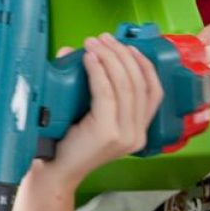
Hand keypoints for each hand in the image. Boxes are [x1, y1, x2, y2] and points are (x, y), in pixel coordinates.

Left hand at [38, 34, 163, 188]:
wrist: (55, 172)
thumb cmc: (68, 142)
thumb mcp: (88, 113)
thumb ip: (90, 85)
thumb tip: (74, 50)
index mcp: (139, 130)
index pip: (154, 91)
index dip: (144, 64)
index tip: (128, 45)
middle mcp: (138, 133)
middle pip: (140, 83)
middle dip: (122, 54)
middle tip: (103, 38)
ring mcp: (125, 134)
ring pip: (126, 85)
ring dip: (110, 58)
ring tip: (94, 43)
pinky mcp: (108, 132)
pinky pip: (107, 94)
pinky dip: (99, 71)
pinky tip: (89, 58)